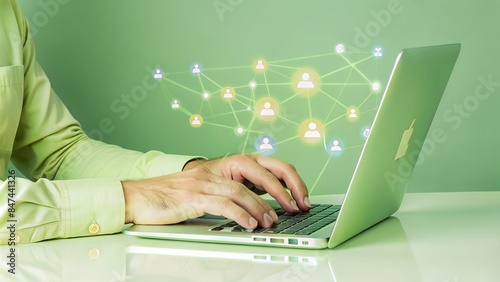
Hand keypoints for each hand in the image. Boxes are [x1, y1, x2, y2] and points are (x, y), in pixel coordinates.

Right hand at [122, 154, 309, 229]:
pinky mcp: (192, 195)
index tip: (301, 197)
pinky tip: (250, 224)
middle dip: (283, 189)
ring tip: (273, 222)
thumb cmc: (175, 195)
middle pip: (259, 169)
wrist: (140, 195)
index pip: (265, 165)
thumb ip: (235, 190)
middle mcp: (218, 169)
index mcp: (225, 165)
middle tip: (297, 207)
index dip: (287, 179)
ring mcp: (204, 180)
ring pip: (242, 189)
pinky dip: (240, 214)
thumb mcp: (210, 188)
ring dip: (262, 206)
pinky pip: (222, 203)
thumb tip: (264, 204)